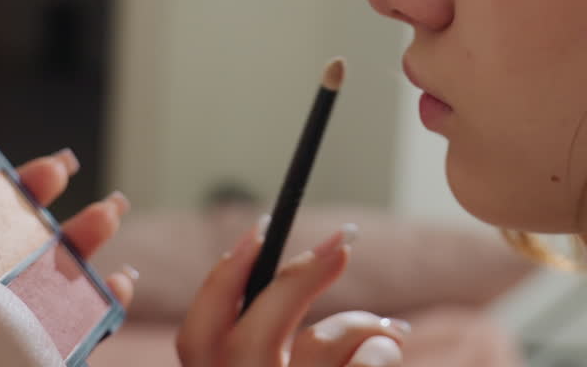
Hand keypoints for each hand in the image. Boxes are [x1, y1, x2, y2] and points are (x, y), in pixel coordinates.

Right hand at [176, 222, 408, 365]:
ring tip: (389, 332)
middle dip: (300, 278)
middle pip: (255, 332)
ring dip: (361, 324)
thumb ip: (274, 345)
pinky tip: (390, 349)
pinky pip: (368, 364)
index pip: (197, 337)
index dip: (223, 279)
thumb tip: (307, 267)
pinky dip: (382, 349)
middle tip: (343, 240)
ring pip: (322, 344)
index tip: (259, 232)